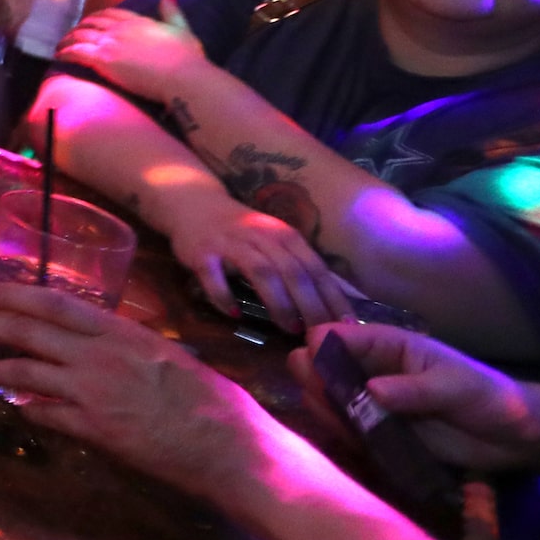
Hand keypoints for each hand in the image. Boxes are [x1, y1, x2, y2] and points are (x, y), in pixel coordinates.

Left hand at [0, 282, 270, 499]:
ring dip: (0, 369)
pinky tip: (17, 408)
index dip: (18, 295)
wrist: (230, 445)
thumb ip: (129, 346)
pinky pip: (47, 416)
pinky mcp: (94, 431)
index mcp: (123, 333)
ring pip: (29, 375)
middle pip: (33, 334)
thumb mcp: (168, 355)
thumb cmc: (211, 399)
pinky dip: (28, 410)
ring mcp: (94, 394)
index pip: (58, 304)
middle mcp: (101, 357)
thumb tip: (102, 343)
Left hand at [54, 0, 207, 101]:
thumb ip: (172, 12)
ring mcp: (110, 42)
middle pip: (92, 22)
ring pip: (81, 35)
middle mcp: (121, 28)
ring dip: (68, 39)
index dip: (98, 17)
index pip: (112, 14)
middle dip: (80, 27)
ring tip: (61, 45)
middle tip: (72, 34)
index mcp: (139, 21)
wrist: (182, 76)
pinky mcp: (103, 59)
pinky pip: (77, 51)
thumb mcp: (182, 29)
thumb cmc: (187, 59)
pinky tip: (59, 55)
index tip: (91, 22)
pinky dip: (66, 52)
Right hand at [166, 187, 355, 332]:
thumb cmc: (242, 231)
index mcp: (285, 235)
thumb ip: (300, 266)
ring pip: (261, 271)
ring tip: (289, 328)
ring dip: (278, 302)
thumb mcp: (276, 241)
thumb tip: (336, 302)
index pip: (315, 268)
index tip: (345, 326)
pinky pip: (213, 275)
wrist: (195, 204)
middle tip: (319, 334)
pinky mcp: (201, 251)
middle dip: (310, 305)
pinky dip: (224, 295)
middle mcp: (261, 236)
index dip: (333, 297)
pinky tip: (234, 314)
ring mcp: (230, 242)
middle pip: (292, 271)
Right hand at [292, 323, 539, 472]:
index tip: (312, 361)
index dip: (321, 345)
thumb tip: (370, 391)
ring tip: (330, 415)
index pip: (342, 336)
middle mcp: (374, 371)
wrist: (516, 438)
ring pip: (332, 399)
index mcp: (390, 346)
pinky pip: (350, 430)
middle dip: (314, 376)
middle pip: (327, 366)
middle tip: (317, 393)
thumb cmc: (489, 397)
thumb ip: (414, 389)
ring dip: (324, 405)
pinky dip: (341, 432)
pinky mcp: (381, 434)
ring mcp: (375, 404)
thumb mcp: (456, 387)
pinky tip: (341, 434)